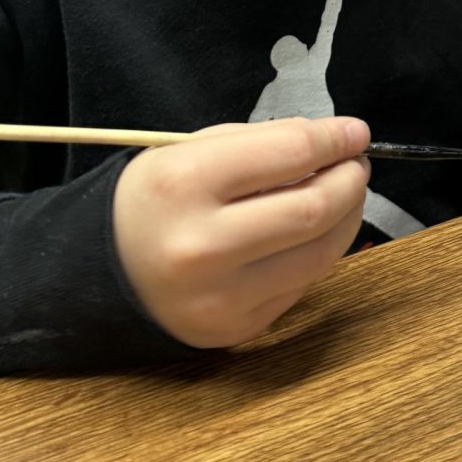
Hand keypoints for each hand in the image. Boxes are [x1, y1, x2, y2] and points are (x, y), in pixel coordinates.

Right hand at [112, 115, 369, 345]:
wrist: (105, 271)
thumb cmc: (154, 199)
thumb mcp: (188, 150)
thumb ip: (261, 142)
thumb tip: (332, 144)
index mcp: (183, 183)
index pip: (289, 153)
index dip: (334, 140)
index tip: (356, 133)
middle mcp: (202, 245)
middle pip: (313, 208)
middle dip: (350, 180)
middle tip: (356, 164)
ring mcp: (221, 295)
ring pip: (319, 254)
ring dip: (346, 217)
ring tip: (344, 194)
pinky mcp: (236, 328)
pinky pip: (301, 285)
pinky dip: (317, 252)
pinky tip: (312, 232)